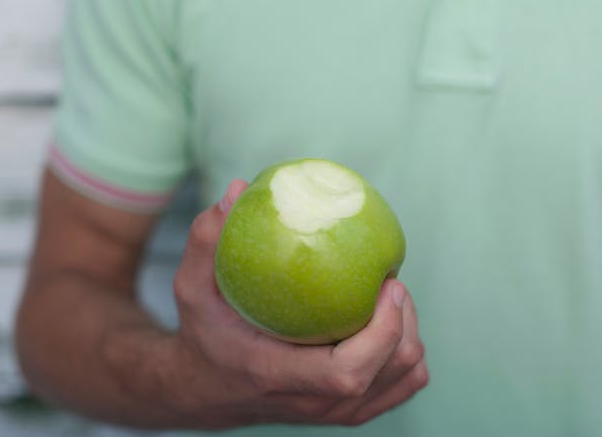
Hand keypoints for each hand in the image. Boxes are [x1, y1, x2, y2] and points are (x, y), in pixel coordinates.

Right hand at [170, 180, 427, 428]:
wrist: (206, 389)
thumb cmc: (204, 334)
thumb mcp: (192, 287)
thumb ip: (207, 240)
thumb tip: (238, 189)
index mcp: (277, 374)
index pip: (348, 372)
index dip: (383, 333)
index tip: (388, 285)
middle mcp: (312, 401)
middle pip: (389, 372)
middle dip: (405, 322)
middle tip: (390, 281)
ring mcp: (334, 412)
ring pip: (404, 380)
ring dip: (409, 334)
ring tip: (390, 299)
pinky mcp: (347, 410)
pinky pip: (402, 386)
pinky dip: (407, 355)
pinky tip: (387, 323)